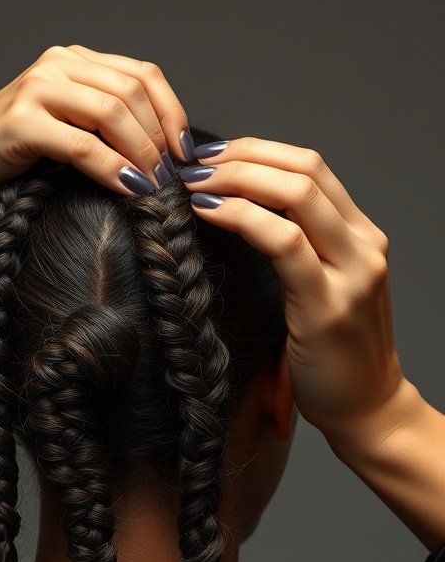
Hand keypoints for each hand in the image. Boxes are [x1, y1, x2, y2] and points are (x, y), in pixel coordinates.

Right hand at [0, 45, 191, 209]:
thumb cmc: (13, 157)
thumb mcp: (70, 132)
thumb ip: (108, 127)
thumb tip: (169, 156)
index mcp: (74, 61)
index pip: (144, 76)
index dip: (173, 114)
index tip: (187, 154)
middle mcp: (57, 63)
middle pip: (133, 92)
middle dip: (160, 139)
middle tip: (172, 178)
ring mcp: (37, 88)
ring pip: (113, 112)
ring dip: (142, 153)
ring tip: (154, 185)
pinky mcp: (21, 121)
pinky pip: (83, 144)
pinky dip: (112, 169)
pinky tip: (128, 190)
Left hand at [183, 136, 405, 437]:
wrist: (368, 410)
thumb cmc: (334, 355)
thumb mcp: (323, 288)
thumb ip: (298, 250)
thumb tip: (236, 213)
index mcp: (361, 236)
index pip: (310, 167)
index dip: (255, 151)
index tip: (209, 159)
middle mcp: (364, 246)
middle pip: (304, 168)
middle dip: (241, 157)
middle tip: (193, 166)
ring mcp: (351, 273)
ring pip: (297, 193)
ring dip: (237, 178)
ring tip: (195, 184)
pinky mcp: (328, 305)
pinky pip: (285, 242)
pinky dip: (243, 217)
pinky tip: (210, 214)